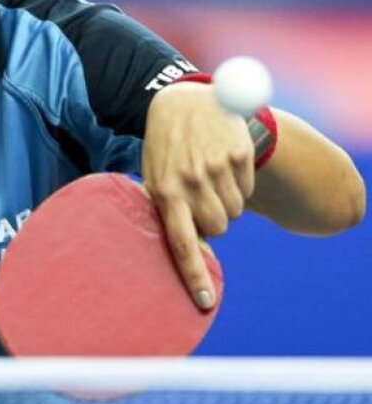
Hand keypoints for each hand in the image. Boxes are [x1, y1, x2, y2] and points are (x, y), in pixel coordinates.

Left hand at [143, 82, 254, 309]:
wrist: (183, 101)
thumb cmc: (166, 149)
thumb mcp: (155, 177)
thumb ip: (167, 212)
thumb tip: (190, 252)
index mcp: (163, 191)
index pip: (181, 242)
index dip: (194, 274)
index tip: (205, 302)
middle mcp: (190, 181)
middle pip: (218, 228)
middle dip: (213, 221)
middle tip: (201, 197)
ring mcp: (217, 167)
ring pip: (236, 211)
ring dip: (226, 200)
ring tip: (208, 175)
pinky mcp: (239, 154)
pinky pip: (248, 189)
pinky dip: (239, 183)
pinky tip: (222, 162)